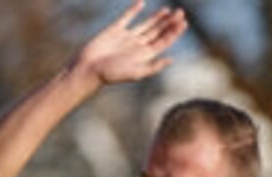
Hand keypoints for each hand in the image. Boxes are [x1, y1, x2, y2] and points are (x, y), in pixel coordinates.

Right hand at [72, 2, 187, 86]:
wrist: (88, 69)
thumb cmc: (110, 74)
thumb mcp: (135, 73)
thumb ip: (153, 67)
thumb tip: (171, 59)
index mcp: (144, 56)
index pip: (163, 41)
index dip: (174, 32)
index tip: (183, 22)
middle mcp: (138, 46)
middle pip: (158, 32)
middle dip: (169, 23)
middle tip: (181, 12)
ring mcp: (126, 38)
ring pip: (146, 25)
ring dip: (157, 18)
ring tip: (168, 10)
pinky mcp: (114, 30)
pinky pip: (126, 18)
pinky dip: (133, 10)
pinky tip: (141, 3)